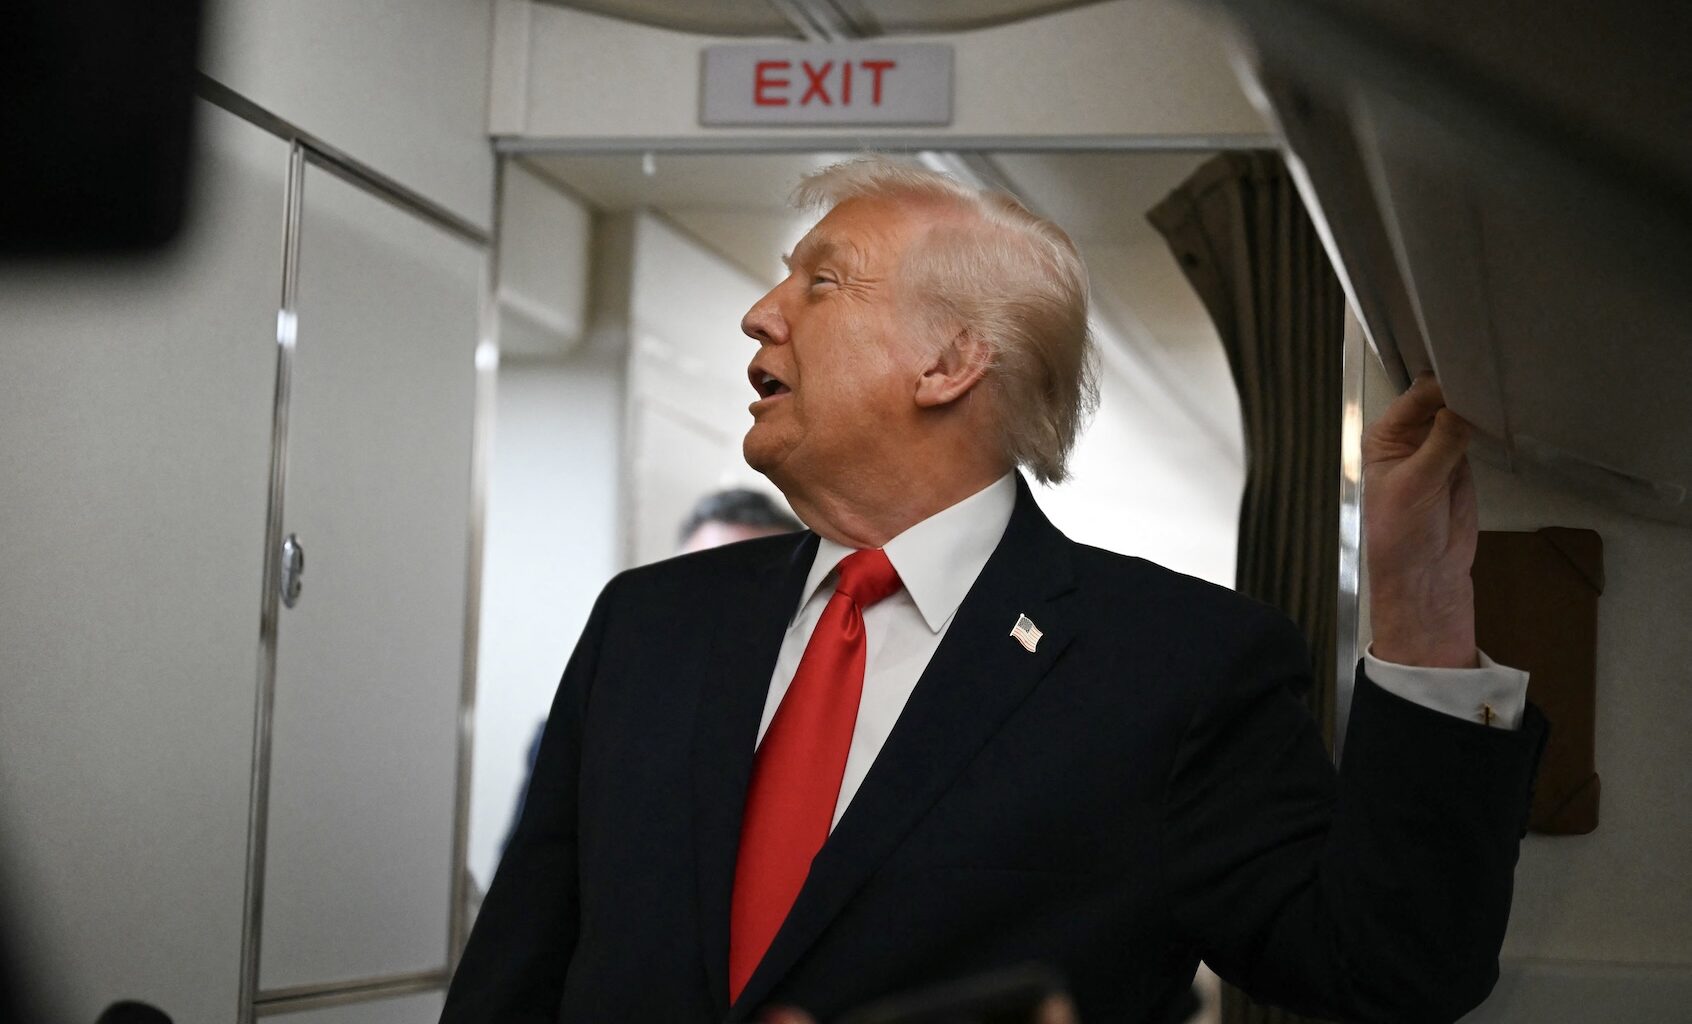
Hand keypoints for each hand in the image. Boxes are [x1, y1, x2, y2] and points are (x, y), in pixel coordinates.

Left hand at [1363, 374, 1479, 667]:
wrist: (1426, 574)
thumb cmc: (1404, 530)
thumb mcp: (1417, 483)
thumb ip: (1441, 442)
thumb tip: (1460, 403)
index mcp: (1385, 437)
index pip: (1415, 398)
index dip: (1441, 383)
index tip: (1471, 368)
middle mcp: (1408, 436)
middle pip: (1437, 400)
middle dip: (1460, 387)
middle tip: (1494, 369)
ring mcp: (1436, 447)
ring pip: (1457, 414)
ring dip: (1475, 402)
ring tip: (1503, 382)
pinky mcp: (1461, 462)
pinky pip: (1473, 433)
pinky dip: (1486, 422)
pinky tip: (1504, 406)